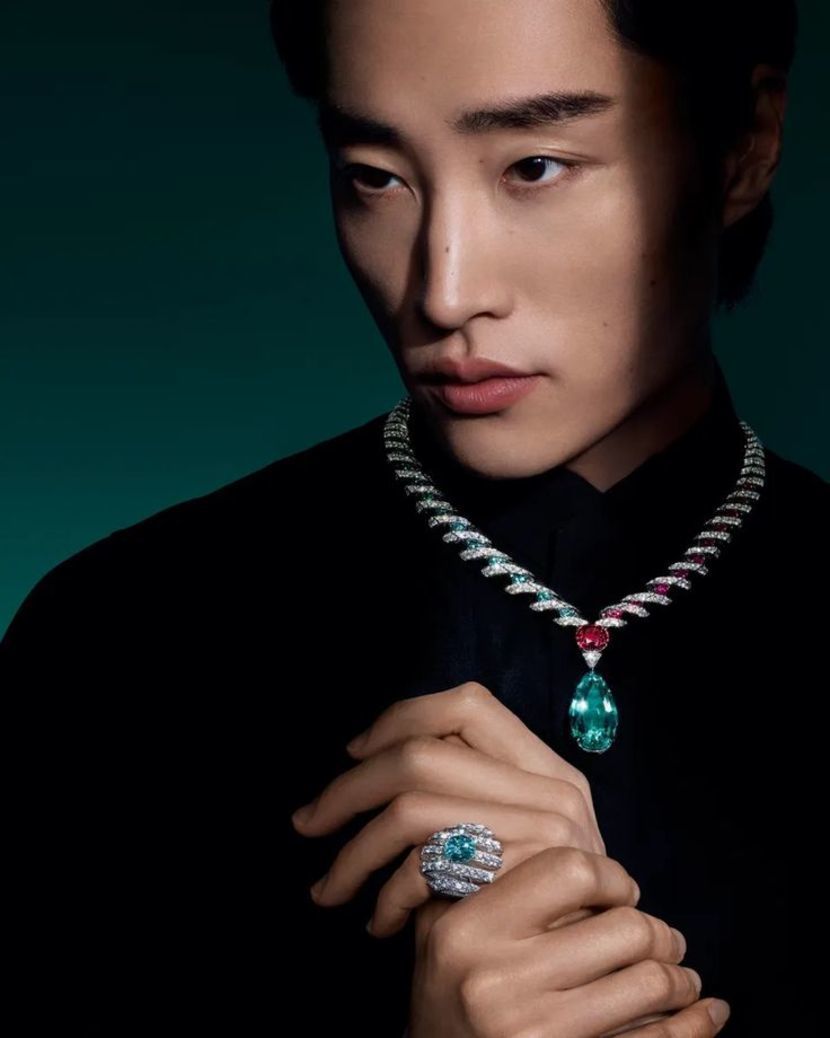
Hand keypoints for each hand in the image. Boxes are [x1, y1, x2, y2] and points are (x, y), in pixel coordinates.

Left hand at [291, 681, 606, 935]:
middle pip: (421, 755)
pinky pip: (424, 869)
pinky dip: (386, 897)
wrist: (590, 984)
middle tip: (308, 822)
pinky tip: (379, 923)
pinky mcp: (519, 883)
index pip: (467, 705)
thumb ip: (471, 790)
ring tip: (327, 889)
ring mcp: (540, 837)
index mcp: (549, 770)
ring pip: (409, 810)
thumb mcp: (519, 838)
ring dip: (352, 855)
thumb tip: (368, 758)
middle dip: (347, 789)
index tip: (356, 751)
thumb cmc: (532, 910)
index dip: (401, 718)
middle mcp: (552, 794)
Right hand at [408, 845, 730, 1037]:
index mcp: (467, 928)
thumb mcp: (442, 928)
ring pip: (649, 982)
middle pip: (624, 927)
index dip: (611, 875)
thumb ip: (482, 874)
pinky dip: (694, 1025)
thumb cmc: (449, 995)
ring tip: (679, 977)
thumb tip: (558, 824)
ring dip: (678, 977)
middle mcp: (494, 978)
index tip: (619, 890)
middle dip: (659, 932)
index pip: (570, 869)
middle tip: (664, 939)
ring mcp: (530, 1028)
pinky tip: (703, 1014)